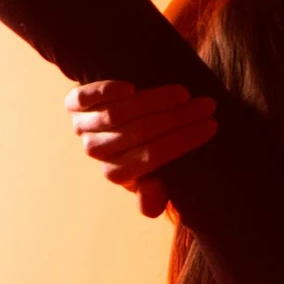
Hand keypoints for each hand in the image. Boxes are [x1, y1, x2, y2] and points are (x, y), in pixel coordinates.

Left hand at [66, 79, 217, 217]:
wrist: (110, 118)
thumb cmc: (140, 148)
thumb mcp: (152, 175)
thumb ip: (153, 195)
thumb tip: (152, 196)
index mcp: (117, 173)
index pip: (154, 157)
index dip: (183, 140)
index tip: (211, 125)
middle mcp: (97, 152)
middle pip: (140, 133)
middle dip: (178, 118)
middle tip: (206, 106)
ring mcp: (82, 127)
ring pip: (117, 115)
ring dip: (153, 101)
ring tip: (183, 93)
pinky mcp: (72, 105)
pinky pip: (85, 99)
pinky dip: (107, 92)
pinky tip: (131, 87)